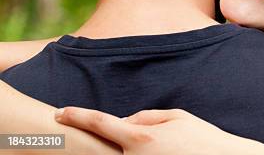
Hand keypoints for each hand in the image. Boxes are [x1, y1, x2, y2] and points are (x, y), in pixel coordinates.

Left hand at [55, 107, 263, 154]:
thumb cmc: (201, 138)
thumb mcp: (176, 117)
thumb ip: (145, 117)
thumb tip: (124, 123)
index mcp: (141, 138)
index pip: (101, 123)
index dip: (77, 116)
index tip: (60, 112)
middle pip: (107, 145)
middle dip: (107, 136)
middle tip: (125, 130)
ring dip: (128, 146)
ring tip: (162, 142)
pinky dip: (138, 152)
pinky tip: (164, 148)